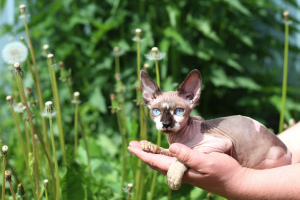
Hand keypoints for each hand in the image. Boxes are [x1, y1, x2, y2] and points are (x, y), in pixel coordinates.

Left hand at [129, 141, 244, 196]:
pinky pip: (172, 161)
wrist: (236, 183)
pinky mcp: (191, 168)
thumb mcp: (207, 162)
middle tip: (132, 145)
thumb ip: (189, 156)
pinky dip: (163, 155)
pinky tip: (164, 152)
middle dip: (143, 154)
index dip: (143, 154)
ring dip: (151, 153)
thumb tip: (172, 148)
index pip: (156, 162)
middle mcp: (180, 171)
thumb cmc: (223, 172)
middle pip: (156, 162)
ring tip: (143, 147)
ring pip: (163, 162)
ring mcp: (185, 171)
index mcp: (181, 170)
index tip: (132, 147)